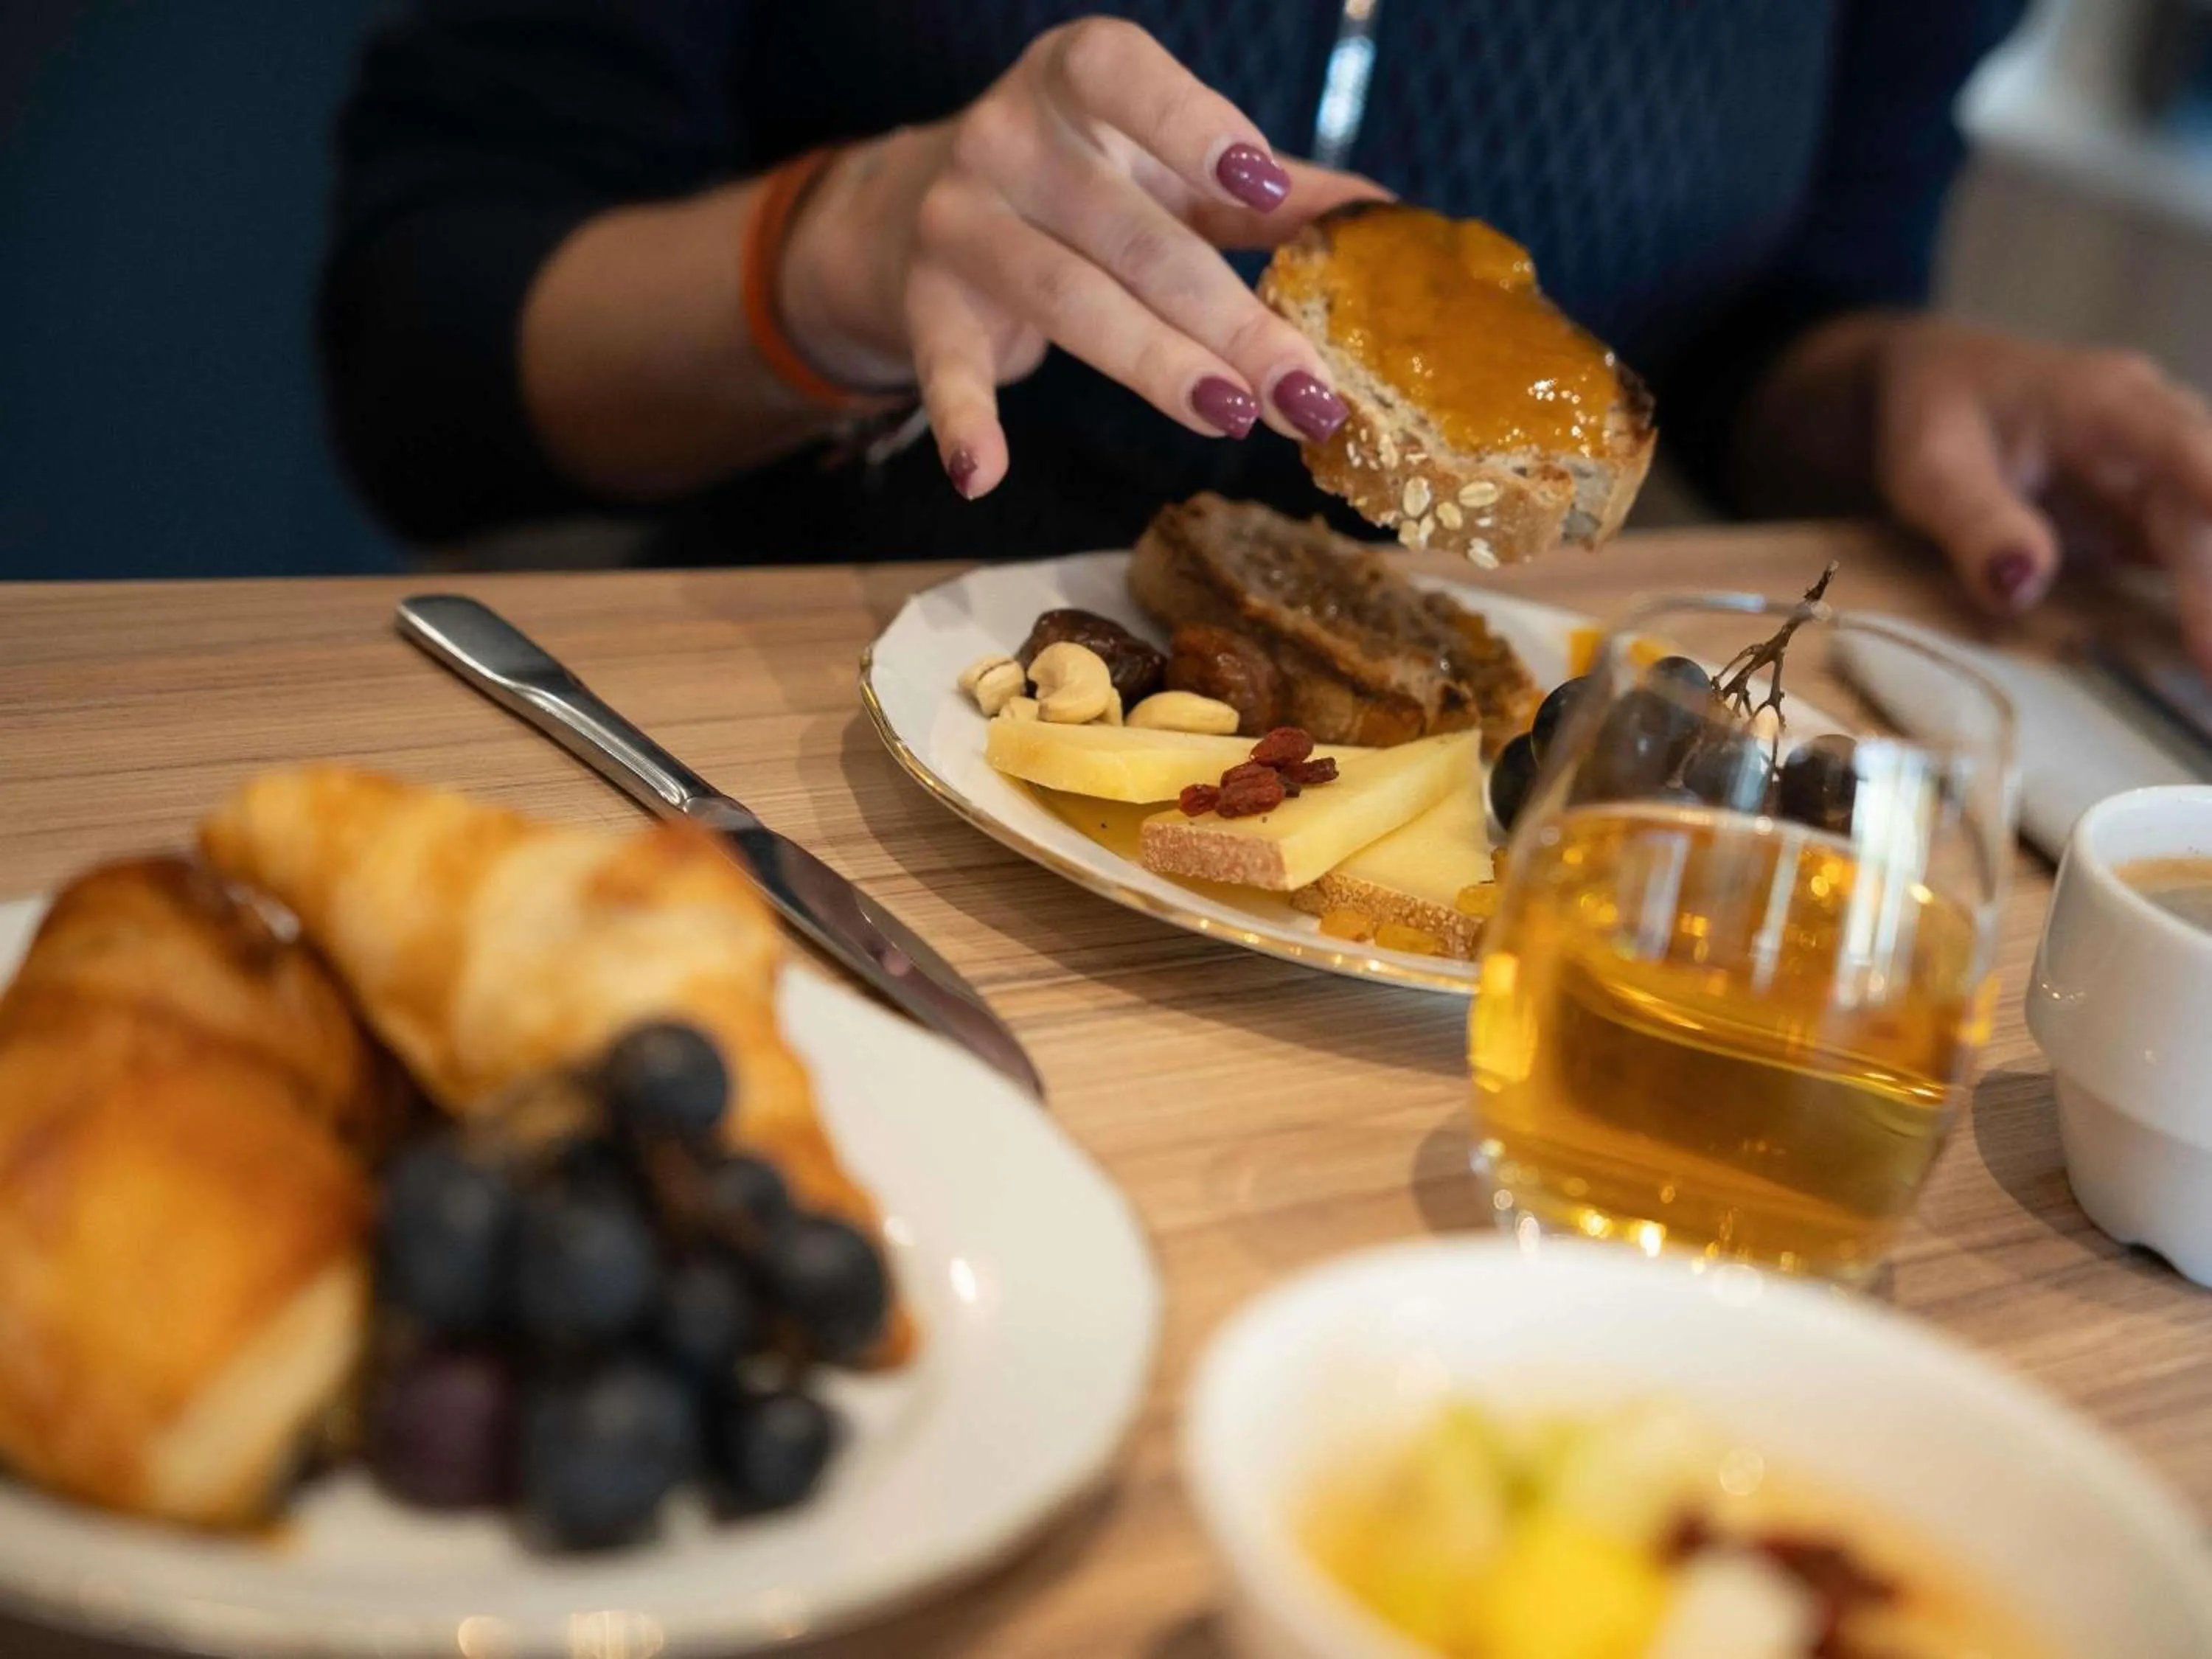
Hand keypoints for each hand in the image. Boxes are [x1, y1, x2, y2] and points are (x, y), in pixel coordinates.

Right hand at [776, 17, 1383, 497]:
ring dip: (1154, 365)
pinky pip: (947, 367)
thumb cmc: (1081, 181)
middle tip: (1304, 389)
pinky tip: (986, 474)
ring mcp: (960, 221)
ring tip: (1230, 415)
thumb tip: (1380, 221)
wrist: (916, 206)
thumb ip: (1263, 192)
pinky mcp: (927, 304)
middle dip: (1227, 317)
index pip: (1127, 80)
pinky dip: (963, 423)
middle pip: (1131, 236)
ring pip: (1068, 300)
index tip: (1259, 180)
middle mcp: (1008, 137)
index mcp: (1078, 77)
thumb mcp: (1164, 166)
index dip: (1191, 127)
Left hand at [1869, 318, 2211, 659]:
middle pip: (2211, 508)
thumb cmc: (1930, 417)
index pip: (2183, 454)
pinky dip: (2204, 602)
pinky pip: (2198, 553)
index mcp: (2106, 404)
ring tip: (2210, 668)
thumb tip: (2020, 586)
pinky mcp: (2154, 513)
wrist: (1932, 388)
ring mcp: (2162, 472)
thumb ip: (1975, 522)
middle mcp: (2155, 431)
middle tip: (2211, 666)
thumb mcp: (1930, 470)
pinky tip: (2203, 658)